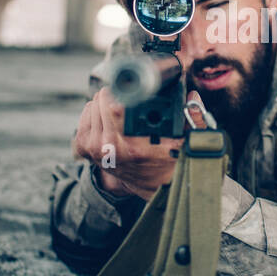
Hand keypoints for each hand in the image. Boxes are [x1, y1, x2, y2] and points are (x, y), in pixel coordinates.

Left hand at [72, 88, 209, 199]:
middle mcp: (109, 147)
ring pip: (94, 103)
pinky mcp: (84, 147)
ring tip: (124, 114)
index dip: (127, 93)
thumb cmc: (169, 160)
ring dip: (107, 103)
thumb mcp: (187, 143)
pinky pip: (86, 112)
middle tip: (132, 102)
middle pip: (103, 99)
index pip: (116, 107)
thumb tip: (191, 96)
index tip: (137, 90)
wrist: (151, 184)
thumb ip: (193, 119)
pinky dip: (97, 111)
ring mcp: (94, 148)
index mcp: (134, 146)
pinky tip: (111, 120)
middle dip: (119, 95)